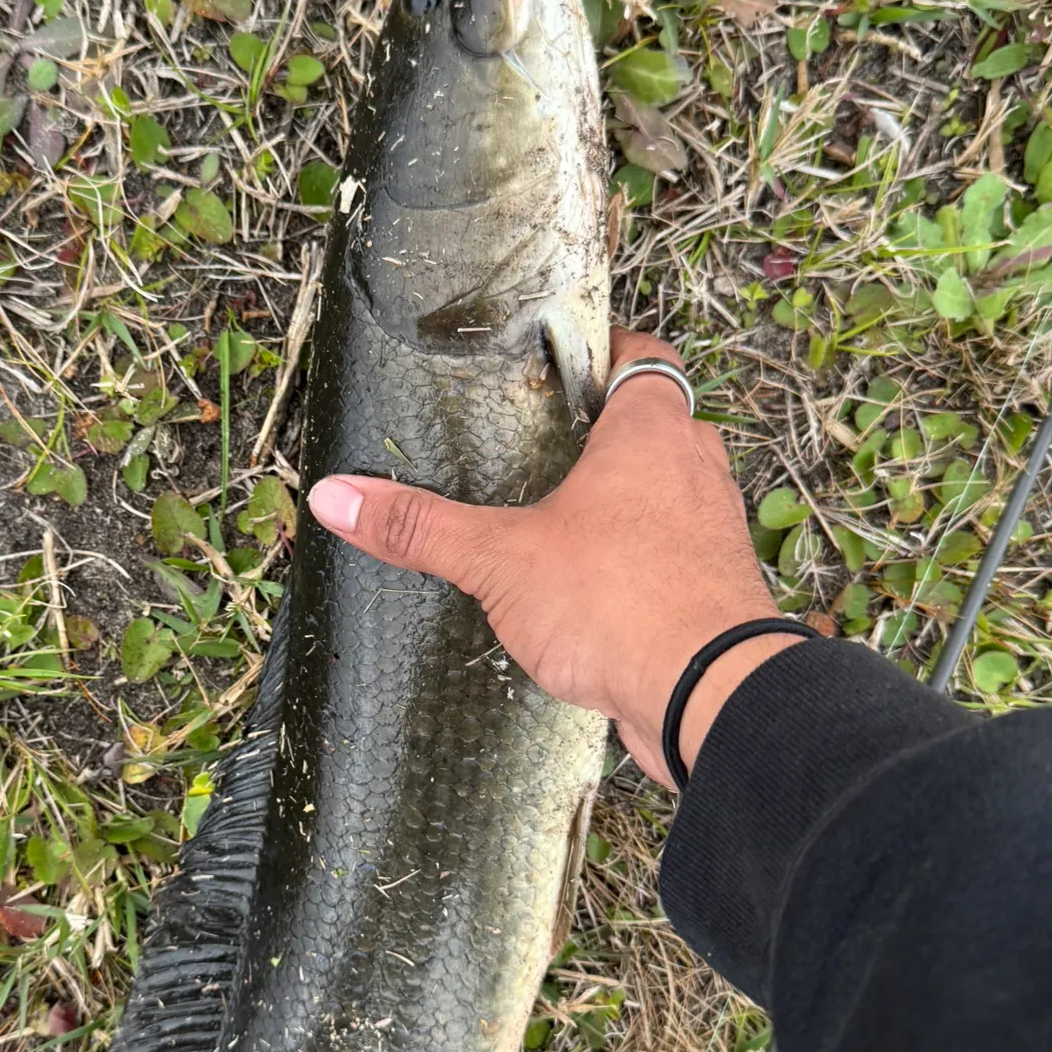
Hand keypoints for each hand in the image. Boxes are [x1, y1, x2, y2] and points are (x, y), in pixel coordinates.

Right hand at [305, 328, 797, 786]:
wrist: (714, 700)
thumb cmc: (621, 601)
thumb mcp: (501, 558)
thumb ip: (422, 527)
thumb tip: (336, 495)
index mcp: (651, 431)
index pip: (643, 355)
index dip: (605, 351)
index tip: (561, 363)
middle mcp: (694, 469)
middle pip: (656, 423)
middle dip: (605, 431)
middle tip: (543, 441)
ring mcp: (713, 530)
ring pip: (669, 491)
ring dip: (626, 498)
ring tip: (560, 514)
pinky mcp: (716, 591)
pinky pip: (675, 554)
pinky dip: (641, 559)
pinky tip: (593, 587)